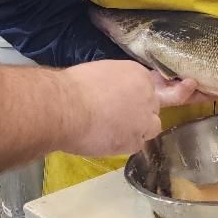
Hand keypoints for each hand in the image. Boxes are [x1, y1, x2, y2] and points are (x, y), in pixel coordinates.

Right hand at [59, 61, 197, 156]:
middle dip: (139, 112)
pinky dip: (124, 143)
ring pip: (151, 127)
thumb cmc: (74, 86)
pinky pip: (136, 144)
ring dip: (137, 129)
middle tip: (116, 115)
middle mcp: (147, 95)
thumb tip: (112, 93)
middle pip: (153, 107)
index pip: (147, 87)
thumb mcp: (100, 73)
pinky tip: (107, 140)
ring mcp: (144, 120)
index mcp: (138, 74)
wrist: (65, 107)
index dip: (134, 96)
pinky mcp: (135, 141)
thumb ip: (115, 84)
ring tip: (114, 130)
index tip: (121, 100)